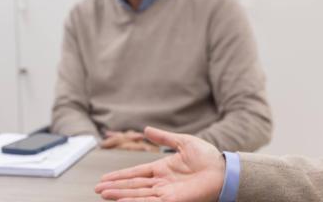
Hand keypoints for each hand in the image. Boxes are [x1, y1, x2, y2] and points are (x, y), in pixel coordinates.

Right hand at [95, 127, 225, 201]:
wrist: (224, 170)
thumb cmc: (208, 158)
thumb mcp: (183, 142)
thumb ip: (164, 138)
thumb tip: (146, 129)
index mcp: (162, 169)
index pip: (135, 174)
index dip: (120, 176)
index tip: (105, 179)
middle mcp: (161, 183)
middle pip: (133, 186)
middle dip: (115, 188)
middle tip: (98, 190)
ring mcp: (166, 193)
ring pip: (138, 195)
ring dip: (120, 195)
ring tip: (104, 195)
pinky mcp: (173, 201)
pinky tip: (123, 201)